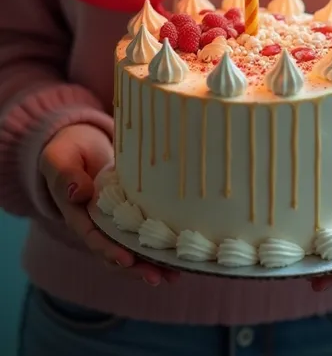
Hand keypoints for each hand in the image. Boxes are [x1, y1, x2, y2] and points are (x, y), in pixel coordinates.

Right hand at [40, 123, 177, 286]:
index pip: (93, 238)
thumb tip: (78, 193)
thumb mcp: (60, 159)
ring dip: (152, 264)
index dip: (109, 251)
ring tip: (174, 275)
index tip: (126, 259)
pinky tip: (178, 255)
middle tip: (158, 277)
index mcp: (77, 215)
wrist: (80, 146)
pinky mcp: (132, 214)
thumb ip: (66, 176)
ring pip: (132, 250)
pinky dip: (159, 246)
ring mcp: (115, 223)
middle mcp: (96, 225)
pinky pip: (144, 234)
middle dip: (136, 268)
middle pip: (115, 253)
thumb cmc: (68, 152)